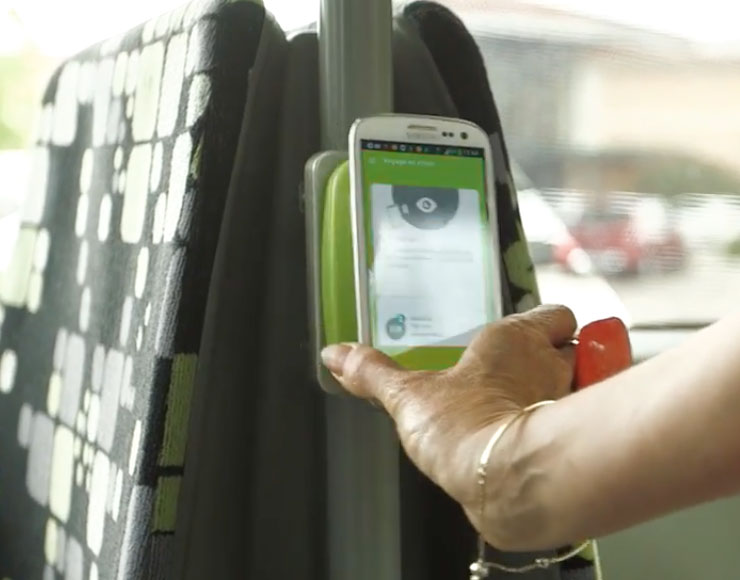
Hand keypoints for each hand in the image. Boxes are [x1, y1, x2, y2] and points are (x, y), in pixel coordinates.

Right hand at [321, 305, 576, 530]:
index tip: (528, 337)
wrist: (503, 480)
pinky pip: (588, 423)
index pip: (554, 315)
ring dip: (576, 391)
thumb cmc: (464, 429)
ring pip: (590, 384)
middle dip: (562, 358)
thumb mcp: (408, 397)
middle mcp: (551, 363)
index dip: (545, 325)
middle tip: (533, 375)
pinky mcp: (579, 438)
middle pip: (579, 347)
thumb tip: (336, 355)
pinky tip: (547, 442)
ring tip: (542, 409)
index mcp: (513, 340)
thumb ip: (372, 372)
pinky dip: (578, 428)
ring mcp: (572, 399)